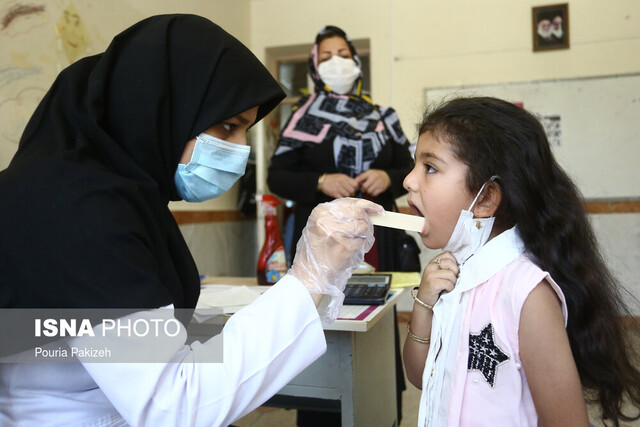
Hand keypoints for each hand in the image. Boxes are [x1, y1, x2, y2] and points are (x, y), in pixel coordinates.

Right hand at [289, 198, 383, 319]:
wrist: (310, 274)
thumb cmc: (316, 253)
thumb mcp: (320, 227)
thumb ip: (338, 217)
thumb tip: (364, 210)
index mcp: (320, 212)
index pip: (349, 202)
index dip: (366, 204)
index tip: (377, 208)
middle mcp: (327, 220)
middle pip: (359, 212)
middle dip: (367, 221)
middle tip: (367, 229)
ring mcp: (335, 232)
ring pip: (363, 226)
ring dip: (365, 235)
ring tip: (357, 242)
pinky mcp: (344, 246)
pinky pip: (362, 242)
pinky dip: (362, 247)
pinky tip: (354, 251)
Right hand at [319, 173, 358, 197]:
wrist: (322, 181)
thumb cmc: (332, 179)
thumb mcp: (341, 176)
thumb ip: (348, 180)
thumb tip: (356, 184)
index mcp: (344, 178)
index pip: (355, 184)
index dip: (356, 187)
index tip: (354, 188)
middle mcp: (342, 183)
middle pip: (352, 190)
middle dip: (352, 192)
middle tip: (350, 193)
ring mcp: (338, 188)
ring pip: (348, 195)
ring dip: (347, 196)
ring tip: (345, 194)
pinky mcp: (334, 193)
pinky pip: (342, 197)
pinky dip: (342, 198)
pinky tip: (341, 196)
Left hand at [355, 169, 390, 196]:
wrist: (386, 177)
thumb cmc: (375, 175)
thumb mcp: (368, 173)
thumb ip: (362, 177)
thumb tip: (354, 182)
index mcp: (369, 173)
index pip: (360, 178)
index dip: (356, 183)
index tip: (356, 186)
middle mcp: (374, 177)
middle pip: (365, 186)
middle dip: (362, 190)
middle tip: (363, 190)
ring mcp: (378, 183)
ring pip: (369, 191)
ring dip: (367, 192)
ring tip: (368, 191)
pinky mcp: (381, 188)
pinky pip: (374, 194)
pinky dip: (372, 194)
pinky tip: (372, 192)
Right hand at [416, 252, 458, 306]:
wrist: (424, 301)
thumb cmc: (435, 288)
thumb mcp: (439, 274)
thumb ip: (446, 267)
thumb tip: (462, 265)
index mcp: (433, 262)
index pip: (448, 254)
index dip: (454, 263)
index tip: (452, 271)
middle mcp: (430, 266)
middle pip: (450, 263)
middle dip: (455, 273)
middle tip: (452, 280)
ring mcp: (430, 274)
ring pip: (450, 274)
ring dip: (453, 282)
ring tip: (448, 286)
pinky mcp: (432, 283)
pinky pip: (448, 283)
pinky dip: (450, 289)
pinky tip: (446, 290)